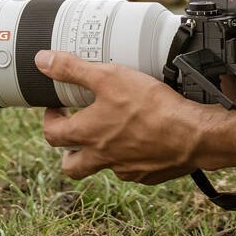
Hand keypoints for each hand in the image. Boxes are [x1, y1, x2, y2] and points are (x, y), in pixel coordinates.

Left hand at [36, 49, 211, 185]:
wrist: (193, 135)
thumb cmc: (150, 106)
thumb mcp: (108, 77)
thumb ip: (73, 69)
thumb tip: (42, 61)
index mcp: (87, 135)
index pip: (52, 135)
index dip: (49, 119)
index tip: (57, 107)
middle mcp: (102, 158)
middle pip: (71, 166)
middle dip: (68, 151)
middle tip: (77, 131)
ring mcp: (126, 170)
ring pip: (104, 167)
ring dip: (101, 153)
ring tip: (112, 132)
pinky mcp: (149, 174)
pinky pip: (132, 170)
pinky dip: (132, 156)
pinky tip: (143, 139)